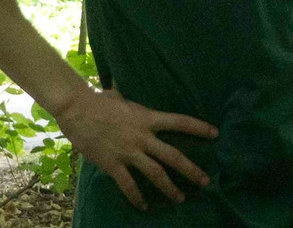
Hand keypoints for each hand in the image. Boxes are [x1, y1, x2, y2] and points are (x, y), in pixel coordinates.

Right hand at [51, 86, 215, 209]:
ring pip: (155, 173)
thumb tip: (124, 87)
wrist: (77, 110)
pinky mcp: (113, 164)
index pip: (180, 122)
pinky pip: (128, 185)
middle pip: (173, 155)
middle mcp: (143, 137)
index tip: (215, 134)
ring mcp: (128, 152)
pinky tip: (143, 206)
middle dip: (191, 170)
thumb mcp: (122, 97)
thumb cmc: (99, 100)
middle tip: (205, 181)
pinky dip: (136, 197)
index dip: (199, 128)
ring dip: (169, 188)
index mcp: (148, 118)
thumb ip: (129, 99)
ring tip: (180, 198)